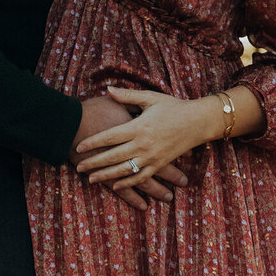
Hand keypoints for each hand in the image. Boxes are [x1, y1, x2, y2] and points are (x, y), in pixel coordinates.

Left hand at [72, 94, 187, 209]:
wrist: (198, 122)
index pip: (110, 137)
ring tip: (90, 179)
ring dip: (106, 175)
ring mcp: (151, 157)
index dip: (93, 142)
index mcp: (139, 126)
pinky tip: (115, 186)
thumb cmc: (173, 107)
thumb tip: (108, 89)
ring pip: (124, 170)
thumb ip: (127, 96)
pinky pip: (141, 177)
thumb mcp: (150, 97)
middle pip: (113, 156)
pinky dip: (127, 183)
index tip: (79, 146)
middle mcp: (143, 144)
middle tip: (78, 166)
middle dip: (94, 162)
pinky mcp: (159, 164)